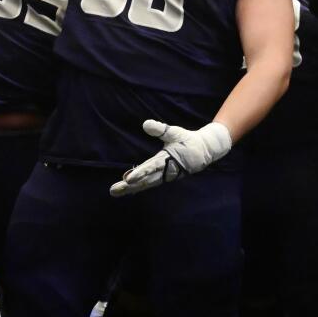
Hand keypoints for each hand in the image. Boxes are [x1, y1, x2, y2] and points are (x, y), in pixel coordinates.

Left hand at [110, 119, 232, 196]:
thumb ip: (160, 129)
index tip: (128, 179)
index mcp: (167, 160)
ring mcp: (165, 176)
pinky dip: (138, 187)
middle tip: (114, 190)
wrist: (203, 151)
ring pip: (145, 184)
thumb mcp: (175, 132)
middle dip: (129, 186)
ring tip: (115, 192)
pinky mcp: (164, 177)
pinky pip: (149, 184)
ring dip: (130, 189)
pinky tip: (127, 190)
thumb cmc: (188, 140)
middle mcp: (165, 171)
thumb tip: (145, 124)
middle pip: (145, 181)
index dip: (140, 173)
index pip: (151, 167)